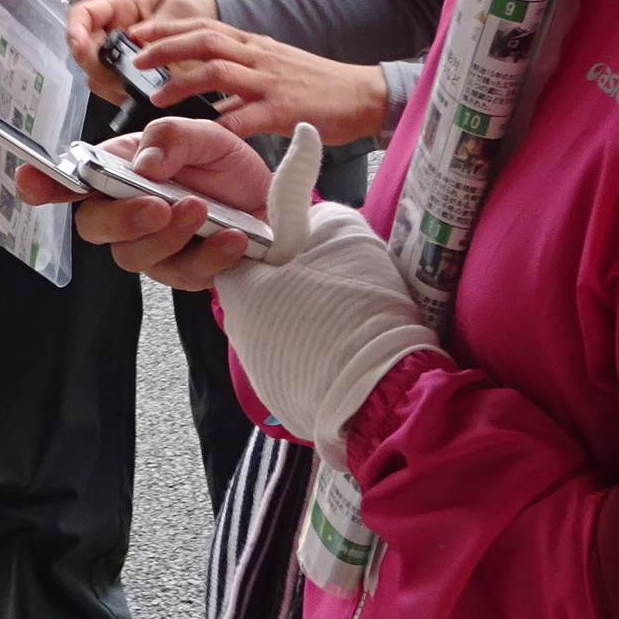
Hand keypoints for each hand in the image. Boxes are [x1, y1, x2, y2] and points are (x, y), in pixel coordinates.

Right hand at [14, 117, 272, 287]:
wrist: (272, 204)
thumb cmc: (226, 167)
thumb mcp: (207, 135)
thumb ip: (172, 138)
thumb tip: (145, 163)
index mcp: (117, 171)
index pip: (67, 180)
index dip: (41, 183)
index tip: (30, 182)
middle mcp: (124, 211)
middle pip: (93, 226)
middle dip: (120, 219)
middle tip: (157, 205)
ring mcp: (150, 246)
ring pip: (133, 256)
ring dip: (168, 236)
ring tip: (203, 211)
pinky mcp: (181, 273)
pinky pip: (181, 275)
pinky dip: (208, 256)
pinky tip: (233, 237)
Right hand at [65, 0, 220, 102]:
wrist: (203, 24)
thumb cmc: (186, 10)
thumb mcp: (176, 13)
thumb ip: (157, 30)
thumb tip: (141, 50)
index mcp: (118, 7)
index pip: (83, 15)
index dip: (75, 31)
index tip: (79, 47)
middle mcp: (109, 31)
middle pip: (84, 51)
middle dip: (98, 67)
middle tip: (120, 76)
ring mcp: (114, 55)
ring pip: (94, 75)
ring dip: (111, 84)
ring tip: (137, 86)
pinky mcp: (123, 76)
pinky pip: (111, 90)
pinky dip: (122, 95)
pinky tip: (140, 94)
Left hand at [126, 22, 389, 143]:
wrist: (363, 96)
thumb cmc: (317, 86)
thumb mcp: (273, 72)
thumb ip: (238, 82)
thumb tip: (205, 98)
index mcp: (254, 46)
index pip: (205, 27)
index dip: (169, 28)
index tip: (139, 32)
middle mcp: (258, 57)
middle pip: (204, 41)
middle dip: (165, 48)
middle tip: (136, 58)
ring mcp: (270, 82)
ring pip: (216, 71)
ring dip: (181, 83)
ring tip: (155, 97)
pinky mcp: (283, 110)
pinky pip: (245, 117)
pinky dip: (219, 124)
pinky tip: (198, 133)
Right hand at [214, 136, 436, 454]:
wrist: (376, 404)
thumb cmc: (307, 337)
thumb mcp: (245, 298)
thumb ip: (231, 268)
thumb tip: (231, 265)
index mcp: (331, 220)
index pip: (273, 213)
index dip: (243, 244)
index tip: (237, 271)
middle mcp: (360, 242)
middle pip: (289, 258)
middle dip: (269, 289)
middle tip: (260, 322)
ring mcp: (379, 282)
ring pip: (309, 292)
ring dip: (291, 316)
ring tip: (287, 348)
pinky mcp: (387, 320)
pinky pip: (335, 316)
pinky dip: (318, 334)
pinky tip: (311, 359)